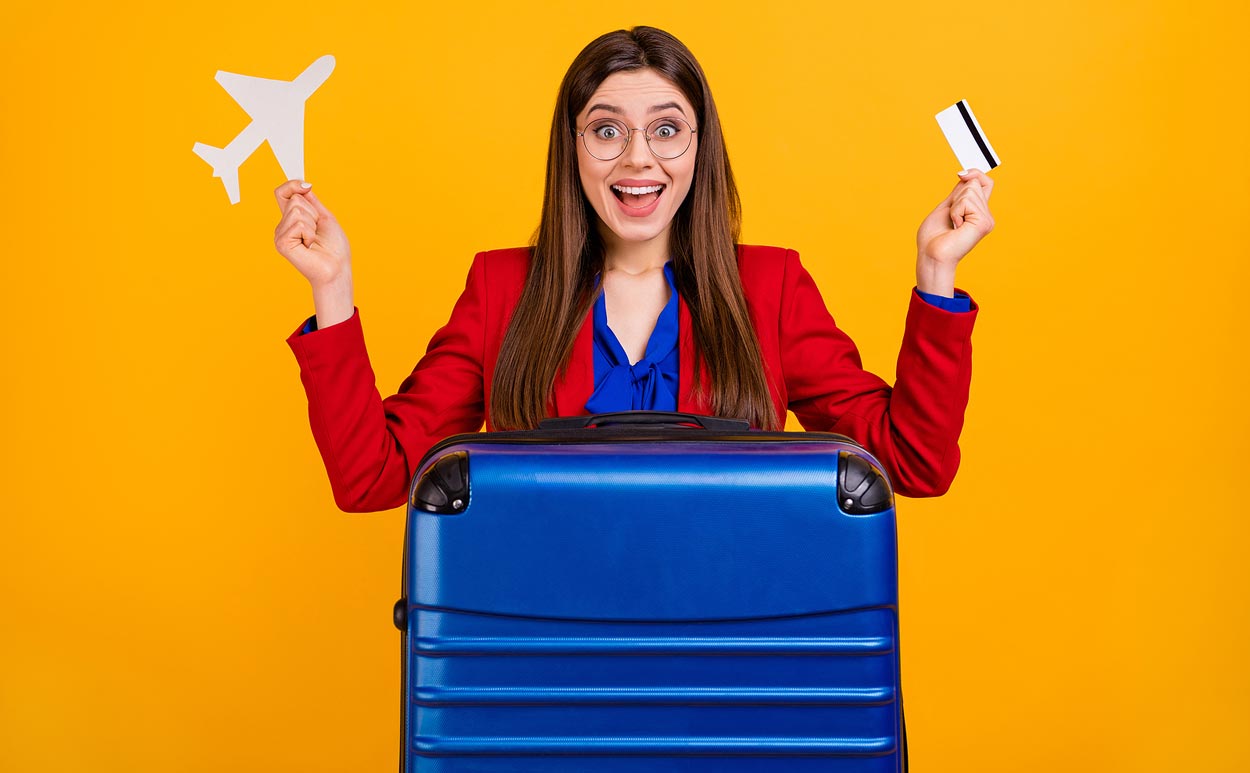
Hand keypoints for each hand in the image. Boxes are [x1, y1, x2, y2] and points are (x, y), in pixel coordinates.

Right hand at [273, 180, 351, 288]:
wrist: (337, 268)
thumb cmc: (334, 248)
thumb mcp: (325, 218)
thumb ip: (311, 201)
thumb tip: (303, 184)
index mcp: (291, 219)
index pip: (282, 193)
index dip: (292, 185)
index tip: (307, 186)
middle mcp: (283, 226)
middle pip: (294, 199)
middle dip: (313, 213)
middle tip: (317, 232)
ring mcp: (280, 235)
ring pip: (297, 209)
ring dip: (312, 224)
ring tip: (313, 240)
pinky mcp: (281, 243)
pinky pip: (298, 223)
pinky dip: (309, 233)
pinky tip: (309, 246)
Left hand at [914, 170, 995, 291]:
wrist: (931, 256)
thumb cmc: (933, 238)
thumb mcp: (946, 208)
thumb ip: (958, 194)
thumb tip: (966, 175)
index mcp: (977, 213)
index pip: (985, 183)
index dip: (975, 173)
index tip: (960, 174)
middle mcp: (986, 216)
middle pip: (975, 183)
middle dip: (956, 195)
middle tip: (950, 217)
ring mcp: (987, 219)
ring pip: (971, 189)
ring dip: (954, 205)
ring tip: (953, 223)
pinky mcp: (984, 223)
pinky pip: (967, 201)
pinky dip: (955, 211)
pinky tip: (955, 227)